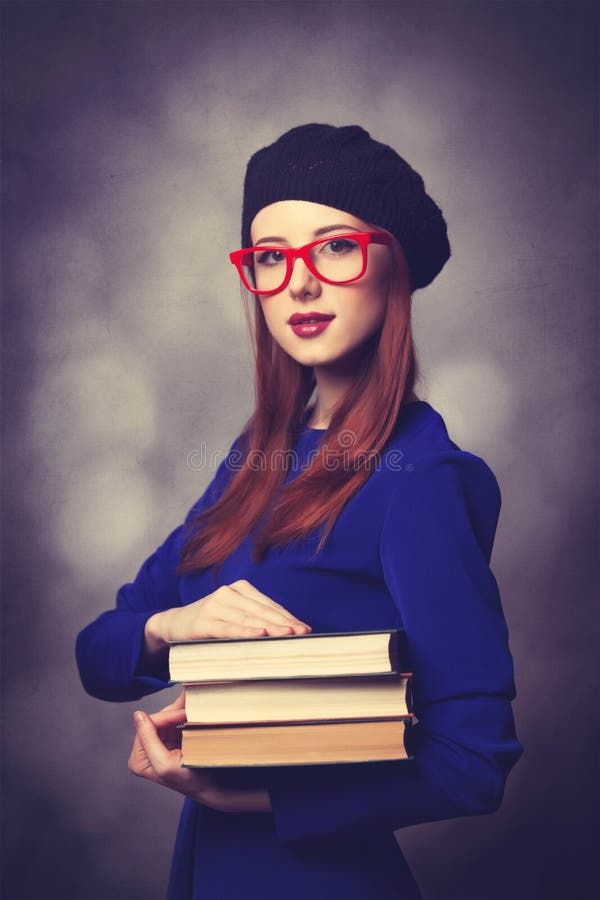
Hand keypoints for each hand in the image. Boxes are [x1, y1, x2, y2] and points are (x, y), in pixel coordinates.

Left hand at [128, 691, 270, 812]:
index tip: (185, 714)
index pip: (147, 727)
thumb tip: (137, 715)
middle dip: (175, 712)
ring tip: (193, 705)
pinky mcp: (170, 741)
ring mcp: (158, 746)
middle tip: (191, 704)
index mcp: (138, 759)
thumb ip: (148, 739)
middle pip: (157, 721)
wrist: (210, 787)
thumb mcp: (165, 763)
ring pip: (167, 719)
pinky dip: (184, 716)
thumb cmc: (189, 781)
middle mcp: (145, 752)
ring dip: (180, 711)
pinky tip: (192, 711)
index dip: (166, 717)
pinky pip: (174, 722)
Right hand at [144, 579, 310, 652]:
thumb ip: (256, 619)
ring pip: (249, 619)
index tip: (305, 628)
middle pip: (262, 611)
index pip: (269, 605)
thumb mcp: (234, 616)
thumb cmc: (211, 622)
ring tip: (288, 635)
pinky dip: (245, 632)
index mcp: (240, 588)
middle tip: (303, 633)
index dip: (288, 617)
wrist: (174, 624)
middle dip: (284, 623)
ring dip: (270, 628)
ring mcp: (215, 605)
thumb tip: (289, 632)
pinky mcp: (204, 621)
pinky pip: (229, 628)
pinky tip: (259, 636)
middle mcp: (229, 592)